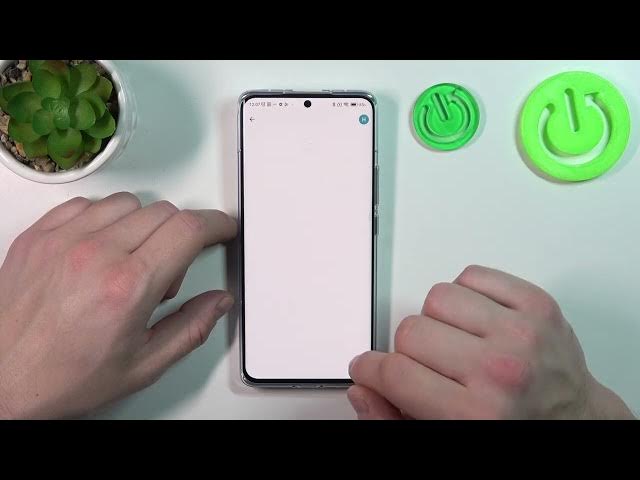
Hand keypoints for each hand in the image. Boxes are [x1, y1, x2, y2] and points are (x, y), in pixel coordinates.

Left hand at [0, 193, 236, 418]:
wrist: (2, 381)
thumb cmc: (64, 377)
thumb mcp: (143, 366)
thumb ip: (191, 328)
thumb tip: (218, 301)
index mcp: (128, 286)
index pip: (188, 230)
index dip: (216, 224)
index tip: (222, 229)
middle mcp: (95, 254)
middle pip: (164, 213)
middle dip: (181, 236)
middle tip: (166, 274)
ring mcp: (62, 240)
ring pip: (128, 203)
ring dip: (142, 226)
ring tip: (128, 263)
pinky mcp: (38, 235)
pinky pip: (87, 204)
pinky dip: (104, 219)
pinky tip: (100, 250)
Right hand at [348, 265, 634, 419]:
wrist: (573, 419)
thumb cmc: (514, 427)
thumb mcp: (446, 438)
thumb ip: (394, 418)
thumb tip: (363, 387)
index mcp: (473, 415)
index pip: (394, 373)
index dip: (370, 370)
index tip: (369, 368)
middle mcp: (499, 371)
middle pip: (410, 331)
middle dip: (409, 351)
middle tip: (430, 366)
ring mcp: (521, 332)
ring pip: (437, 297)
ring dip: (438, 319)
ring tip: (458, 343)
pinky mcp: (536, 304)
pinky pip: (472, 275)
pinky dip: (466, 294)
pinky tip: (477, 321)